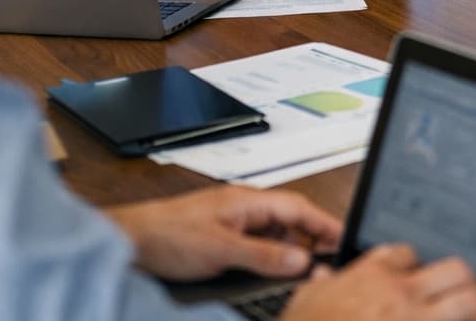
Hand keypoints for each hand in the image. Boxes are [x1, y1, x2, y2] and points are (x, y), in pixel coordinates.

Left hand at [105, 186, 341, 282]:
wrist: (128, 243)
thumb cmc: (167, 236)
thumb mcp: (221, 249)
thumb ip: (264, 255)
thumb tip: (301, 260)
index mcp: (249, 200)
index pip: (300, 208)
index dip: (326, 224)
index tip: (346, 240)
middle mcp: (244, 208)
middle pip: (291, 222)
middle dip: (313, 241)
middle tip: (331, 264)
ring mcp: (233, 224)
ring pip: (275, 236)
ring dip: (290, 253)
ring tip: (305, 274)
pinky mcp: (222, 240)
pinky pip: (258, 247)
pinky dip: (270, 260)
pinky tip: (271, 276)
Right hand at [282, 244, 475, 320]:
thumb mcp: (305, 301)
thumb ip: (321, 284)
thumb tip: (325, 274)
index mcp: (373, 278)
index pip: (407, 253)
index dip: (414, 265)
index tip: (417, 278)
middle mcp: (401, 297)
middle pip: (455, 270)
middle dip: (465, 282)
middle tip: (467, 295)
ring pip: (469, 302)